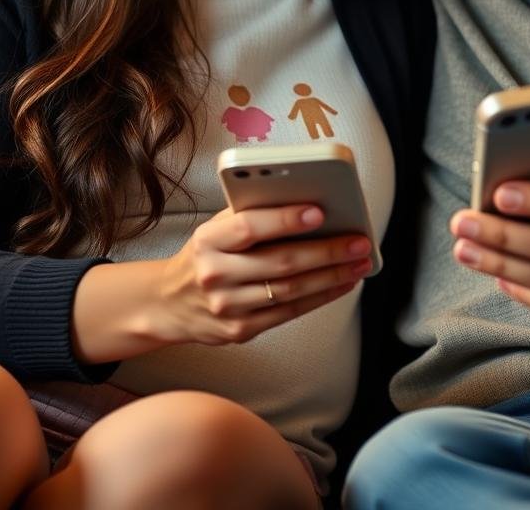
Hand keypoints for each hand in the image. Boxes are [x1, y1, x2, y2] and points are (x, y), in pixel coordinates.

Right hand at [156, 204, 372, 345]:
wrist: (170, 303)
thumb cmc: (205, 254)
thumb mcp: (215, 227)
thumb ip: (250, 213)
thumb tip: (305, 199)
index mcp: (207, 240)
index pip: (249, 227)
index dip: (285, 219)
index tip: (320, 211)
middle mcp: (215, 275)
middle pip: (280, 262)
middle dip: (327, 251)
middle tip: (359, 241)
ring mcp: (227, 307)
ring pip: (290, 290)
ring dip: (332, 276)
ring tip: (359, 263)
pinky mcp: (240, 330)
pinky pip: (289, 312)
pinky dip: (320, 296)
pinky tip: (340, 283)